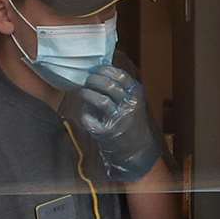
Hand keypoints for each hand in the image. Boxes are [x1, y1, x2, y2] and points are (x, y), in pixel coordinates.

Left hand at [73, 65, 160, 182]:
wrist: (137, 149)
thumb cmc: (131, 121)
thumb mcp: (133, 101)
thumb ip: (122, 88)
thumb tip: (100, 69)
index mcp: (136, 94)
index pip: (120, 76)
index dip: (105, 70)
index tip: (95, 69)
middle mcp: (130, 105)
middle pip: (109, 85)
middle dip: (93, 80)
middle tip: (86, 80)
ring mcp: (119, 119)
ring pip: (101, 100)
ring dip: (87, 93)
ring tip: (82, 92)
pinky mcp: (108, 131)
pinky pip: (92, 119)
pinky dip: (86, 114)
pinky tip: (85, 113)